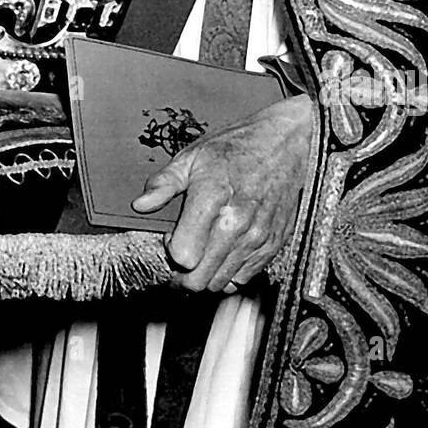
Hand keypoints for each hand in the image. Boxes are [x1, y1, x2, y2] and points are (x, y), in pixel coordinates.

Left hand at [131, 93, 313, 292]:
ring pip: (220, 283)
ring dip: (206, 273)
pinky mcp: (273, 245)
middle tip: (183, 248)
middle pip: (199, 279)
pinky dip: (230, 271)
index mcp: (212, 198)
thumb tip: (140, 204)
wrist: (286, 143)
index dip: (170, 249)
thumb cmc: (239, 146)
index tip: (172, 235)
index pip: (183, 256)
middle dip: (183, 271)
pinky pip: (244, 278)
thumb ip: (164, 183)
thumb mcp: (193, 156)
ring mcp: (258, 237)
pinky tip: (225, 248)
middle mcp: (237, 223)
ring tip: (204, 247)